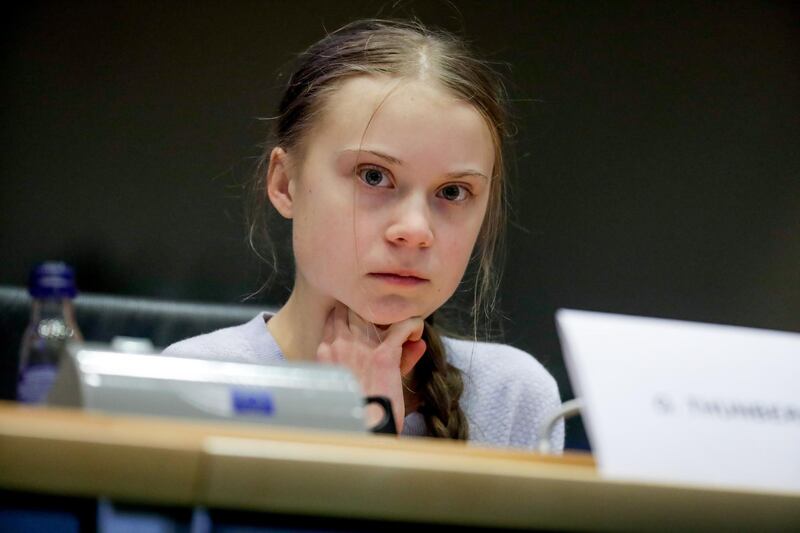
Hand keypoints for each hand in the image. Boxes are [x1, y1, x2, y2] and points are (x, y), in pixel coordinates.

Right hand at [315, 302, 426, 431]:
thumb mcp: (345, 385)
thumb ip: (358, 362)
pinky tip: (416, 333)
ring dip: (389, 316)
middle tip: (385, 320)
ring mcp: (362, 347)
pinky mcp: (385, 355)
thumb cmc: (351, 412)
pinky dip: (413, 326)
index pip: (336, 315)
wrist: (359, 430)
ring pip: (375, 312)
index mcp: (325, 352)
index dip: (351, 312)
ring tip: (401, 325)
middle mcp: (340, 344)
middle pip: (354, 308)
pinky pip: (402, 327)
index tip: (365, 319)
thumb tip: (375, 349)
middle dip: (369, 309)